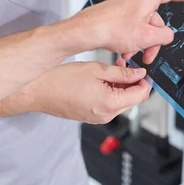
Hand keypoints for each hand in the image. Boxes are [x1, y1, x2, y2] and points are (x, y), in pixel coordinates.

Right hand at [30, 61, 151, 123]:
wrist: (38, 91)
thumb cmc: (60, 80)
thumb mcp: (96, 69)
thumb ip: (121, 73)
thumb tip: (139, 74)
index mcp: (109, 104)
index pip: (141, 95)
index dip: (145, 81)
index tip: (144, 70)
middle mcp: (105, 115)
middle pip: (132, 100)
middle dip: (133, 83)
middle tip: (127, 66)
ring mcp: (97, 118)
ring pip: (120, 102)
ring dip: (121, 87)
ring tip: (112, 70)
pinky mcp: (90, 117)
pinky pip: (108, 105)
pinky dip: (110, 93)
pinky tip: (102, 80)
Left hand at [71, 0, 183, 63]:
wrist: (86, 31)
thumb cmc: (112, 29)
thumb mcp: (146, 36)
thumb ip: (164, 35)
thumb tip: (167, 35)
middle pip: (154, 20)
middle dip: (153, 40)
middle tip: (149, 57)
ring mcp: (124, 7)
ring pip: (140, 27)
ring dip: (139, 44)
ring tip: (131, 57)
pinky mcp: (114, 15)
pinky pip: (128, 28)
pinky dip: (129, 41)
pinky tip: (122, 53)